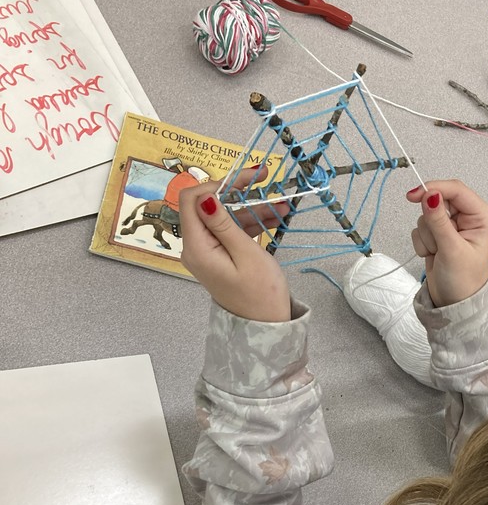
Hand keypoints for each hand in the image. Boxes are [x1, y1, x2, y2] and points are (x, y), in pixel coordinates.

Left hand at [179, 168, 289, 321]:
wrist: (265, 326)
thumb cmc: (260, 294)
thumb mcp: (246, 254)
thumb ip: (225, 224)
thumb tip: (206, 197)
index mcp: (197, 247)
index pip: (191, 200)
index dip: (216, 184)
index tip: (244, 179)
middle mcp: (195, 247)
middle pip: (208, 205)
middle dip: (237, 191)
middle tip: (264, 178)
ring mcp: (207, 251)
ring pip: (224, 217)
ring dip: (250, 206)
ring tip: (279, 203)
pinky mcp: (218, 256)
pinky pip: (230, 231)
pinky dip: (249, 221)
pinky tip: (273, 215)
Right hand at [406, 180, 487, 307]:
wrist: (454, 303)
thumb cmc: (463, 281)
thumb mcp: (452, 249)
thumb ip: (439, 221)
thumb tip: (429, 195)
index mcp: (481, 215)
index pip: (456, 190)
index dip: (434, 189)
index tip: (414, 196)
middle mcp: (468, 217)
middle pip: (438, 200)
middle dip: (431, 222)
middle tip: (436, 242)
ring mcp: (452, 225)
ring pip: (427, 215)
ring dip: (427, 236)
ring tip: (438, 253)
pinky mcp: (438, 234)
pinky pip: (420, 227)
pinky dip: (422, 242)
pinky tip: (433, 255)